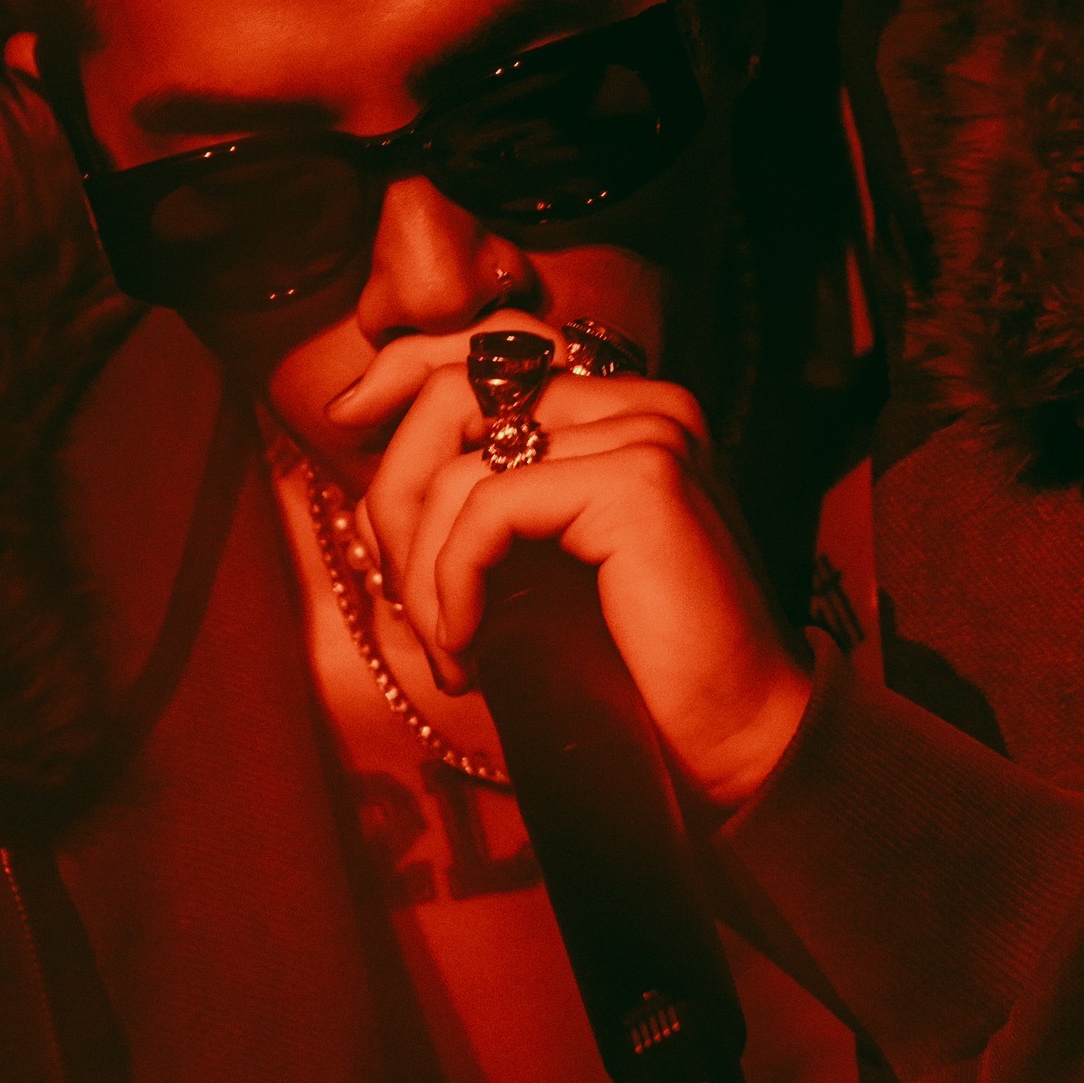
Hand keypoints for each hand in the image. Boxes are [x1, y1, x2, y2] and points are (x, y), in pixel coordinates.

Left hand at [327, 328, 811, 809]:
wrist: (738, 736)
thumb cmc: (637, 663)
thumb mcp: (544, 563)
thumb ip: (490, 497)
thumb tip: (375, 469)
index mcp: (627, 404)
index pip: (489, 346)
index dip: (403, 369)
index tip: (345, 421)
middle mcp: (644, 398)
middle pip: (456, 392)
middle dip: (396, 497)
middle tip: (402, 602)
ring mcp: (647, 430)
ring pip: (459, 465)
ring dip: (423, 570)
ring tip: (448, 648)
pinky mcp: (637, 478)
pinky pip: (488, 508)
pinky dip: (453, 583)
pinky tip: (467, 646)